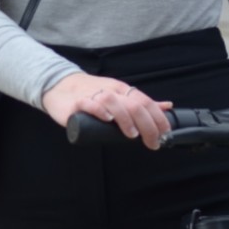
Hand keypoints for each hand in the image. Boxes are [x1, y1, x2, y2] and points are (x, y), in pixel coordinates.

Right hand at [40, 73, 174, 149]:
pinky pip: (90, 104)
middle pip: (134, 105)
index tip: (165, 134)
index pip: (145, 102)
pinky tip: (107, 119)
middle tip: (153, 142)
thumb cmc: (92, 94)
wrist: (60, 87)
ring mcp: (94, 96)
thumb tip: (167, 106)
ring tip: (132, 134)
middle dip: (148, 125)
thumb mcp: (120, 96)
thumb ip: (142, 103)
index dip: (158, 118)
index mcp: (122, 90)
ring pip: (114, 102)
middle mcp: (111, 92)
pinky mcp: (77, 103)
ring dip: (126, 119)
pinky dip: (100, 111)